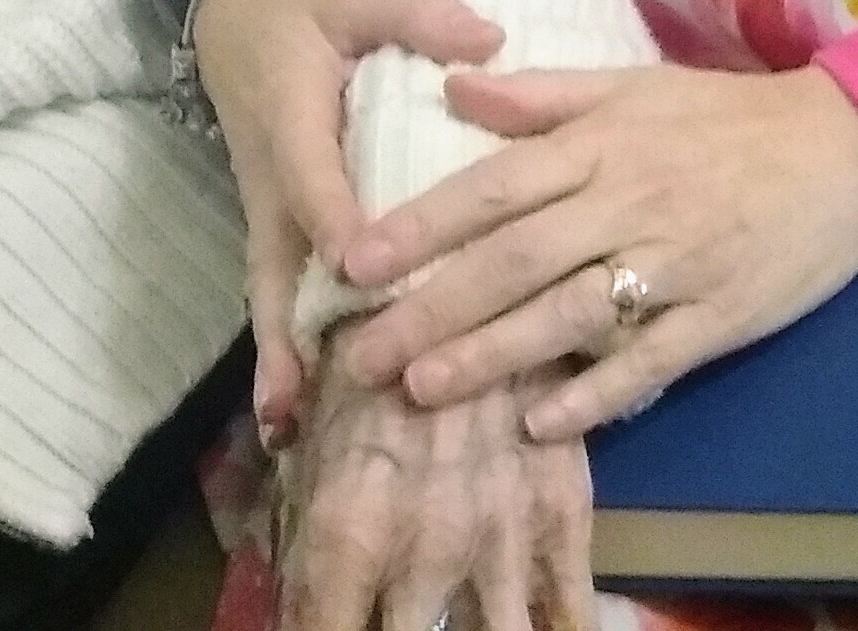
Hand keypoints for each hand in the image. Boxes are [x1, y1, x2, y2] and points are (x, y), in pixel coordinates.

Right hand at [192, 0, 508, 442]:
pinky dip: (286, 342)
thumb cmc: (304, 11)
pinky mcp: (277, 227)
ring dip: (281, 354)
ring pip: (274, 290)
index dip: (334, 219)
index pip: (314, 176)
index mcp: (294, 117)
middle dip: (288, 331)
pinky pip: (283, 288)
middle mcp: (275, 178)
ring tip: (288, 425)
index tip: (359, 267)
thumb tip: (490, 40)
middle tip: (297, 401)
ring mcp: (270, 211)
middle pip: (277, 262)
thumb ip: (417, 13)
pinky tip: (296, 406)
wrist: (234, 18)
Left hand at [274, 362, 588, 630]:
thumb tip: (285, 573)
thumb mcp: (312, 416)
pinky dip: (562, 630)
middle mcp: (425, 551)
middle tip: (401, 619)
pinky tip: (543, 630)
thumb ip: (293, 502)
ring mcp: (502, 539)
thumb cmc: (375, 336)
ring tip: (472, 627)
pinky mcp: (565, 517)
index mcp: (348, 530)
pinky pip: (572, 609)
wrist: (483, 262)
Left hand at [331, 62, 857, 438]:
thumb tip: (452, 86)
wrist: (850, 146)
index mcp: (604, 145)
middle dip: (434, 309)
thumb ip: (543, 95)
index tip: (355, 260)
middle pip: (517, 260)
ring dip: (494, 355)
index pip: (496, 186)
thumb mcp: (637, 86)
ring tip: (426, 391)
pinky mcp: (720, 317)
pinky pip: (649, 361)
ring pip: (570, 316)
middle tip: (363, 354)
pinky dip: (596, 394)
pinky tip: (541, 424)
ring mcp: (675, 265)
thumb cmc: (731, 116)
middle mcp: (629, 204)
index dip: (423, 224)